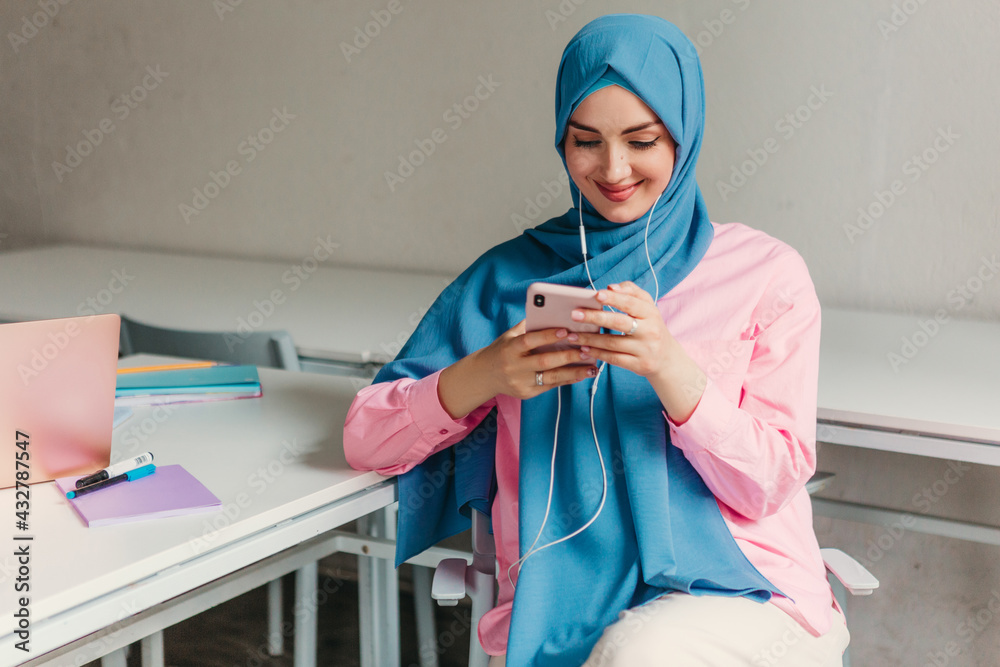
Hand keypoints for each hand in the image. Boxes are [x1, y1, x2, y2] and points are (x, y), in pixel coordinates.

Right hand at [477, 319, 597, 400]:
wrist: (485, 375)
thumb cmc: (503, 350)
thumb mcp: (509, 335)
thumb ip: (529, 326)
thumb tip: (553, 313)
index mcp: (509, 349)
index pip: (529, 341)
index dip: (547, 336)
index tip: (566, 330)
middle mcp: (514, 367)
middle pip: (544, 361)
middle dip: (568, 356)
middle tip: (587, 350)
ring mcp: (520, 382)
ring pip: (551, 378)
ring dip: (574, 372)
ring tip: (592, 367)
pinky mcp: (527, 394)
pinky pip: (551, 386)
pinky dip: (567, 380)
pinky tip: (581, 374)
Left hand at [567, 281, 679, 379]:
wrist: (666, 358)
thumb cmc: (650, 327)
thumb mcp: (647, 307)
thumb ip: (631, 292)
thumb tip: (611, 287)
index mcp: (651, 313)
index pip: (631, 303)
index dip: (614, 298)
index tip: (596, 295)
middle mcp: (650, 331)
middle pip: (619, 323)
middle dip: (595, 318)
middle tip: (575, 314)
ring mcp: (645, 349)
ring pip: (613, 343)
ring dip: (590, 339)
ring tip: (573, 335)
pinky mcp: (639, 365)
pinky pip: (614, 359)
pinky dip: (597, 353)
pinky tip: (584, 349)